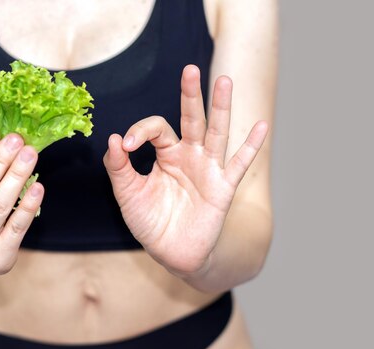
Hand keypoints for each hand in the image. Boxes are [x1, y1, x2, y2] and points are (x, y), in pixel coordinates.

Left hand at [103, 65, 267, 276]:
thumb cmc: (150, 221)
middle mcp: (189, 156)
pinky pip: (239, 164)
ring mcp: (208, 169)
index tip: (126, 146)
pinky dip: (250, 146)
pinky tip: (260, 125)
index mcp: (167, 154)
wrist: (170, 253)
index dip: (140, 131)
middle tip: (189, 69)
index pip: (157, 128)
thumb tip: (112, 140)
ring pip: (216, 132)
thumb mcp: (128, 194)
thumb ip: (119, 168)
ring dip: (220, 108)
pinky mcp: (222, 188)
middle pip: (192, 118)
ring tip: (224, 80)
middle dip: (191, 94)